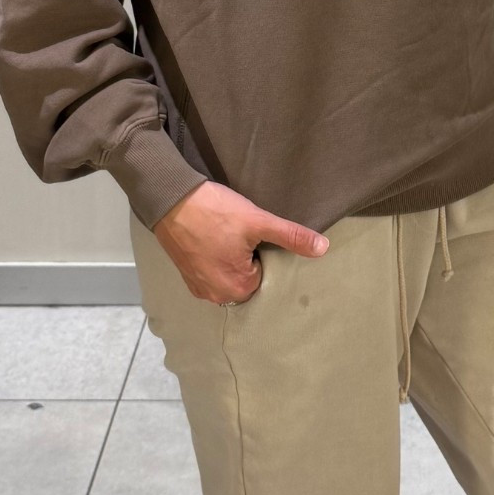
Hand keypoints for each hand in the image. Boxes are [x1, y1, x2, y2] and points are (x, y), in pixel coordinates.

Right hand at [152, 180, 328, 304]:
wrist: (170, 198)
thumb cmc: (214, 212)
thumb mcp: (258, 221)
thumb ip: (291, 237)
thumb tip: (323, 248)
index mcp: (237, 290)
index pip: (268, 280)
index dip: (267, 258)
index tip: (260, 241)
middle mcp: (216, 296)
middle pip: (249, 281)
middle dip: (252, 260)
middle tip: (245, 237)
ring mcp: (199, 286)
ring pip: (231, 276)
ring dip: (234, 259)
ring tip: (230, 237)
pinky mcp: (187, 274)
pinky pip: (213, 272)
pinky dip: (218, 259)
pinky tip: (217, 240)